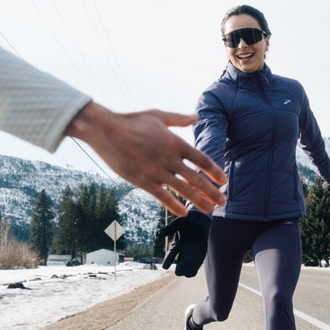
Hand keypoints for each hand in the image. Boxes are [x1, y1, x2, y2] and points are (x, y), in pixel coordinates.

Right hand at [64, 102, 226, 216]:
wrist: (105, 130)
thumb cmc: (132, 121)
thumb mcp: (158, 116)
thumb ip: (179, 119)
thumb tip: (196, 116)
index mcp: (176, 142)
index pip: (202, 160)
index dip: (215, 172)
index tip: (224, 181)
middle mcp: (170, 159)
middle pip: (197, 179)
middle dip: (212, 192)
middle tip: (223, 203)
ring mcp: (157, 171)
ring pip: (183, 190)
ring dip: (199, 202)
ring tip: (210, 211)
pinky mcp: (143, 181)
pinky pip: (162, 197)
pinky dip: (174, 206)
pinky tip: (184, 214)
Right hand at [156, 210, 209, 276]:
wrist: (200, 216)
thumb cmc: (188, 219)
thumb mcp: (177, 223)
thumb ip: (169, 229)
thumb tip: (157, 234)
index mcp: (177, 243)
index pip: (171, 255)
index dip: (168, 260)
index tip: (164, 267)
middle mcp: (185, 248)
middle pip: (181, 261)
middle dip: (180, 266)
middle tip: (179, 272)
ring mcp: (194, 249)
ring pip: (190, 262)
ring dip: (189, 267)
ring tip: (187, 274)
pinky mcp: (202, 248)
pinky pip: (199, 258)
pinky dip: (197, 264)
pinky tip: (195, 268)